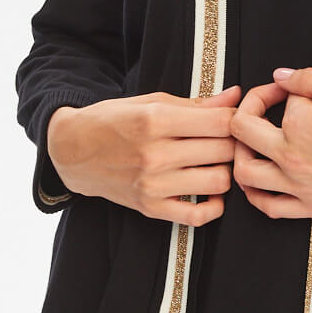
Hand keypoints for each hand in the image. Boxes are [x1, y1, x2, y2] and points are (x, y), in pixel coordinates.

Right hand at [47, 86, 242, 224]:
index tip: (237, 119)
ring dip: (225, 171)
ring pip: (219, 181)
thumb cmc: (114, 120)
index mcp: (155, 120)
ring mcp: (153, 184)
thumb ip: (197, 103)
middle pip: (223, 150)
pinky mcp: (151, 208)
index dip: (238, 119)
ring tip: (217, 161)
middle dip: (234, 143)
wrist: (73, 150)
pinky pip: (199, 216)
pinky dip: (213, 205)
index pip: (221, 122)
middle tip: (231, 140)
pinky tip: (209, 190)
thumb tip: (236, 96)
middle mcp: (155, 154)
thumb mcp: (152, 101)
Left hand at [228, 66, 311, 223]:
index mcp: (301, 126)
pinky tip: (260, 178)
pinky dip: (254, 193)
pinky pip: (267, 206)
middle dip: (251, 105)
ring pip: (244, 171)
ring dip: (239, 149)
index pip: (284, 98)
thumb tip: (282, 75)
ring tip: (253, 138)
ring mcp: (298, 186)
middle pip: (242, 129)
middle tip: (271, 99)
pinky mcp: (311, 207)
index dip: (299, 86)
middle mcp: (291, 158)